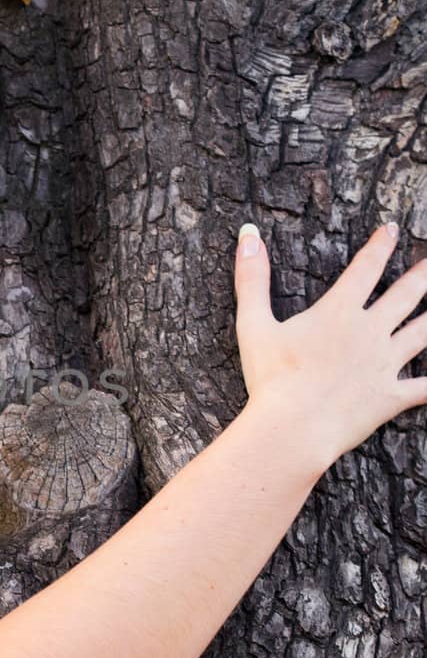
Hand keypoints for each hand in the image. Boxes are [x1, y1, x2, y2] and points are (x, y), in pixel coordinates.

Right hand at [235, 221, 426, 469]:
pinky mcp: (391, 396)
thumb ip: (252, 278)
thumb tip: (248, 233)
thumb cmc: (271, 378)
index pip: (366, 268)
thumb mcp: (253, 324)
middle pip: (407, 294)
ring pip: (423, 333)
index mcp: (339, 312)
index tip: (392, 229)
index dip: (380, 246)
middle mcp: (370, 332)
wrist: (293, 428)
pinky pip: (425, 387)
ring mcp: (385, 364)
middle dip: (423, 273)